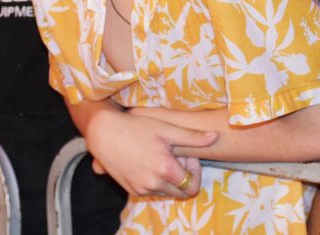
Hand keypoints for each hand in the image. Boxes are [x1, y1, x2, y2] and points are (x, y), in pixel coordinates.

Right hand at [85, 106, 217, 197]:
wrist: (104, 133)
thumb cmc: (136, 127)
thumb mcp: (166, 129)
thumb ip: (193, 137)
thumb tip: (216, 137)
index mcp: (165, 170)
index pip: (193, 186)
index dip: (194, 172)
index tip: (186, 156)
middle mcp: (153, 184)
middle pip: (181, 192)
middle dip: (183, 176)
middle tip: (174, 155)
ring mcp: (141, 189)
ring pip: (166, 192)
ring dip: (169, 179)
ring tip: (161, 156)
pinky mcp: (131, 190)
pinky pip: (152, 190)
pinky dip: (156, 180)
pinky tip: (149, 160)